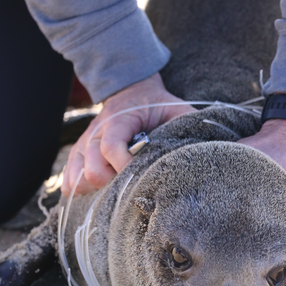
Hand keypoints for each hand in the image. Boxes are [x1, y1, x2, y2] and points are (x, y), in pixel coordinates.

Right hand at [62, 73, 195, 195]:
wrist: (131, 90)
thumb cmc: (158, 106)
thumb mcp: (177, 109)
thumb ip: (190, 124)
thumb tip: (216, 144)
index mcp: (118, 120)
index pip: (110, 147)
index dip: (125, 166)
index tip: (144, 174)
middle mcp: (95, 133)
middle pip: (93, 170)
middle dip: (114, 183)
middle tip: (134, 184)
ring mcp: (84, 145)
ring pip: (78, 179)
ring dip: (98, 190)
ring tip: (119, 190)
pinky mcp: (79, 156)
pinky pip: (69, 182)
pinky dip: (80, 191)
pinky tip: (99, 195)